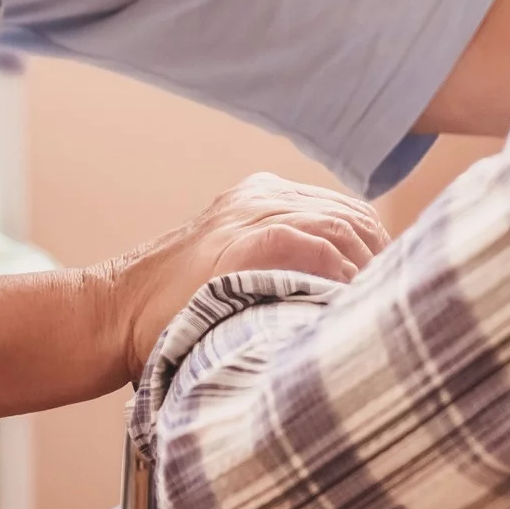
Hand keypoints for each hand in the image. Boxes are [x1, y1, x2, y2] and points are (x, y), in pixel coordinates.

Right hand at [101, 172, 391, 379]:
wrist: (113, 312)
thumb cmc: (173, 311)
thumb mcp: (232, 269)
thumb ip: (280, 264)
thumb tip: (344, 299)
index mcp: (261, 196)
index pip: (347, 212)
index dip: (377, 250)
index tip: (393, 287)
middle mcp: (261, 196)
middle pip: (352, 216)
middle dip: (382, 260)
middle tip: (395, 304)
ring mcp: (253, 213)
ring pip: (342, 227)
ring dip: (369, 271)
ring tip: (380, 310)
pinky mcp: (248, 237)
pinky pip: (319, 244)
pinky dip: (343, 274)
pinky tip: (351, 304)